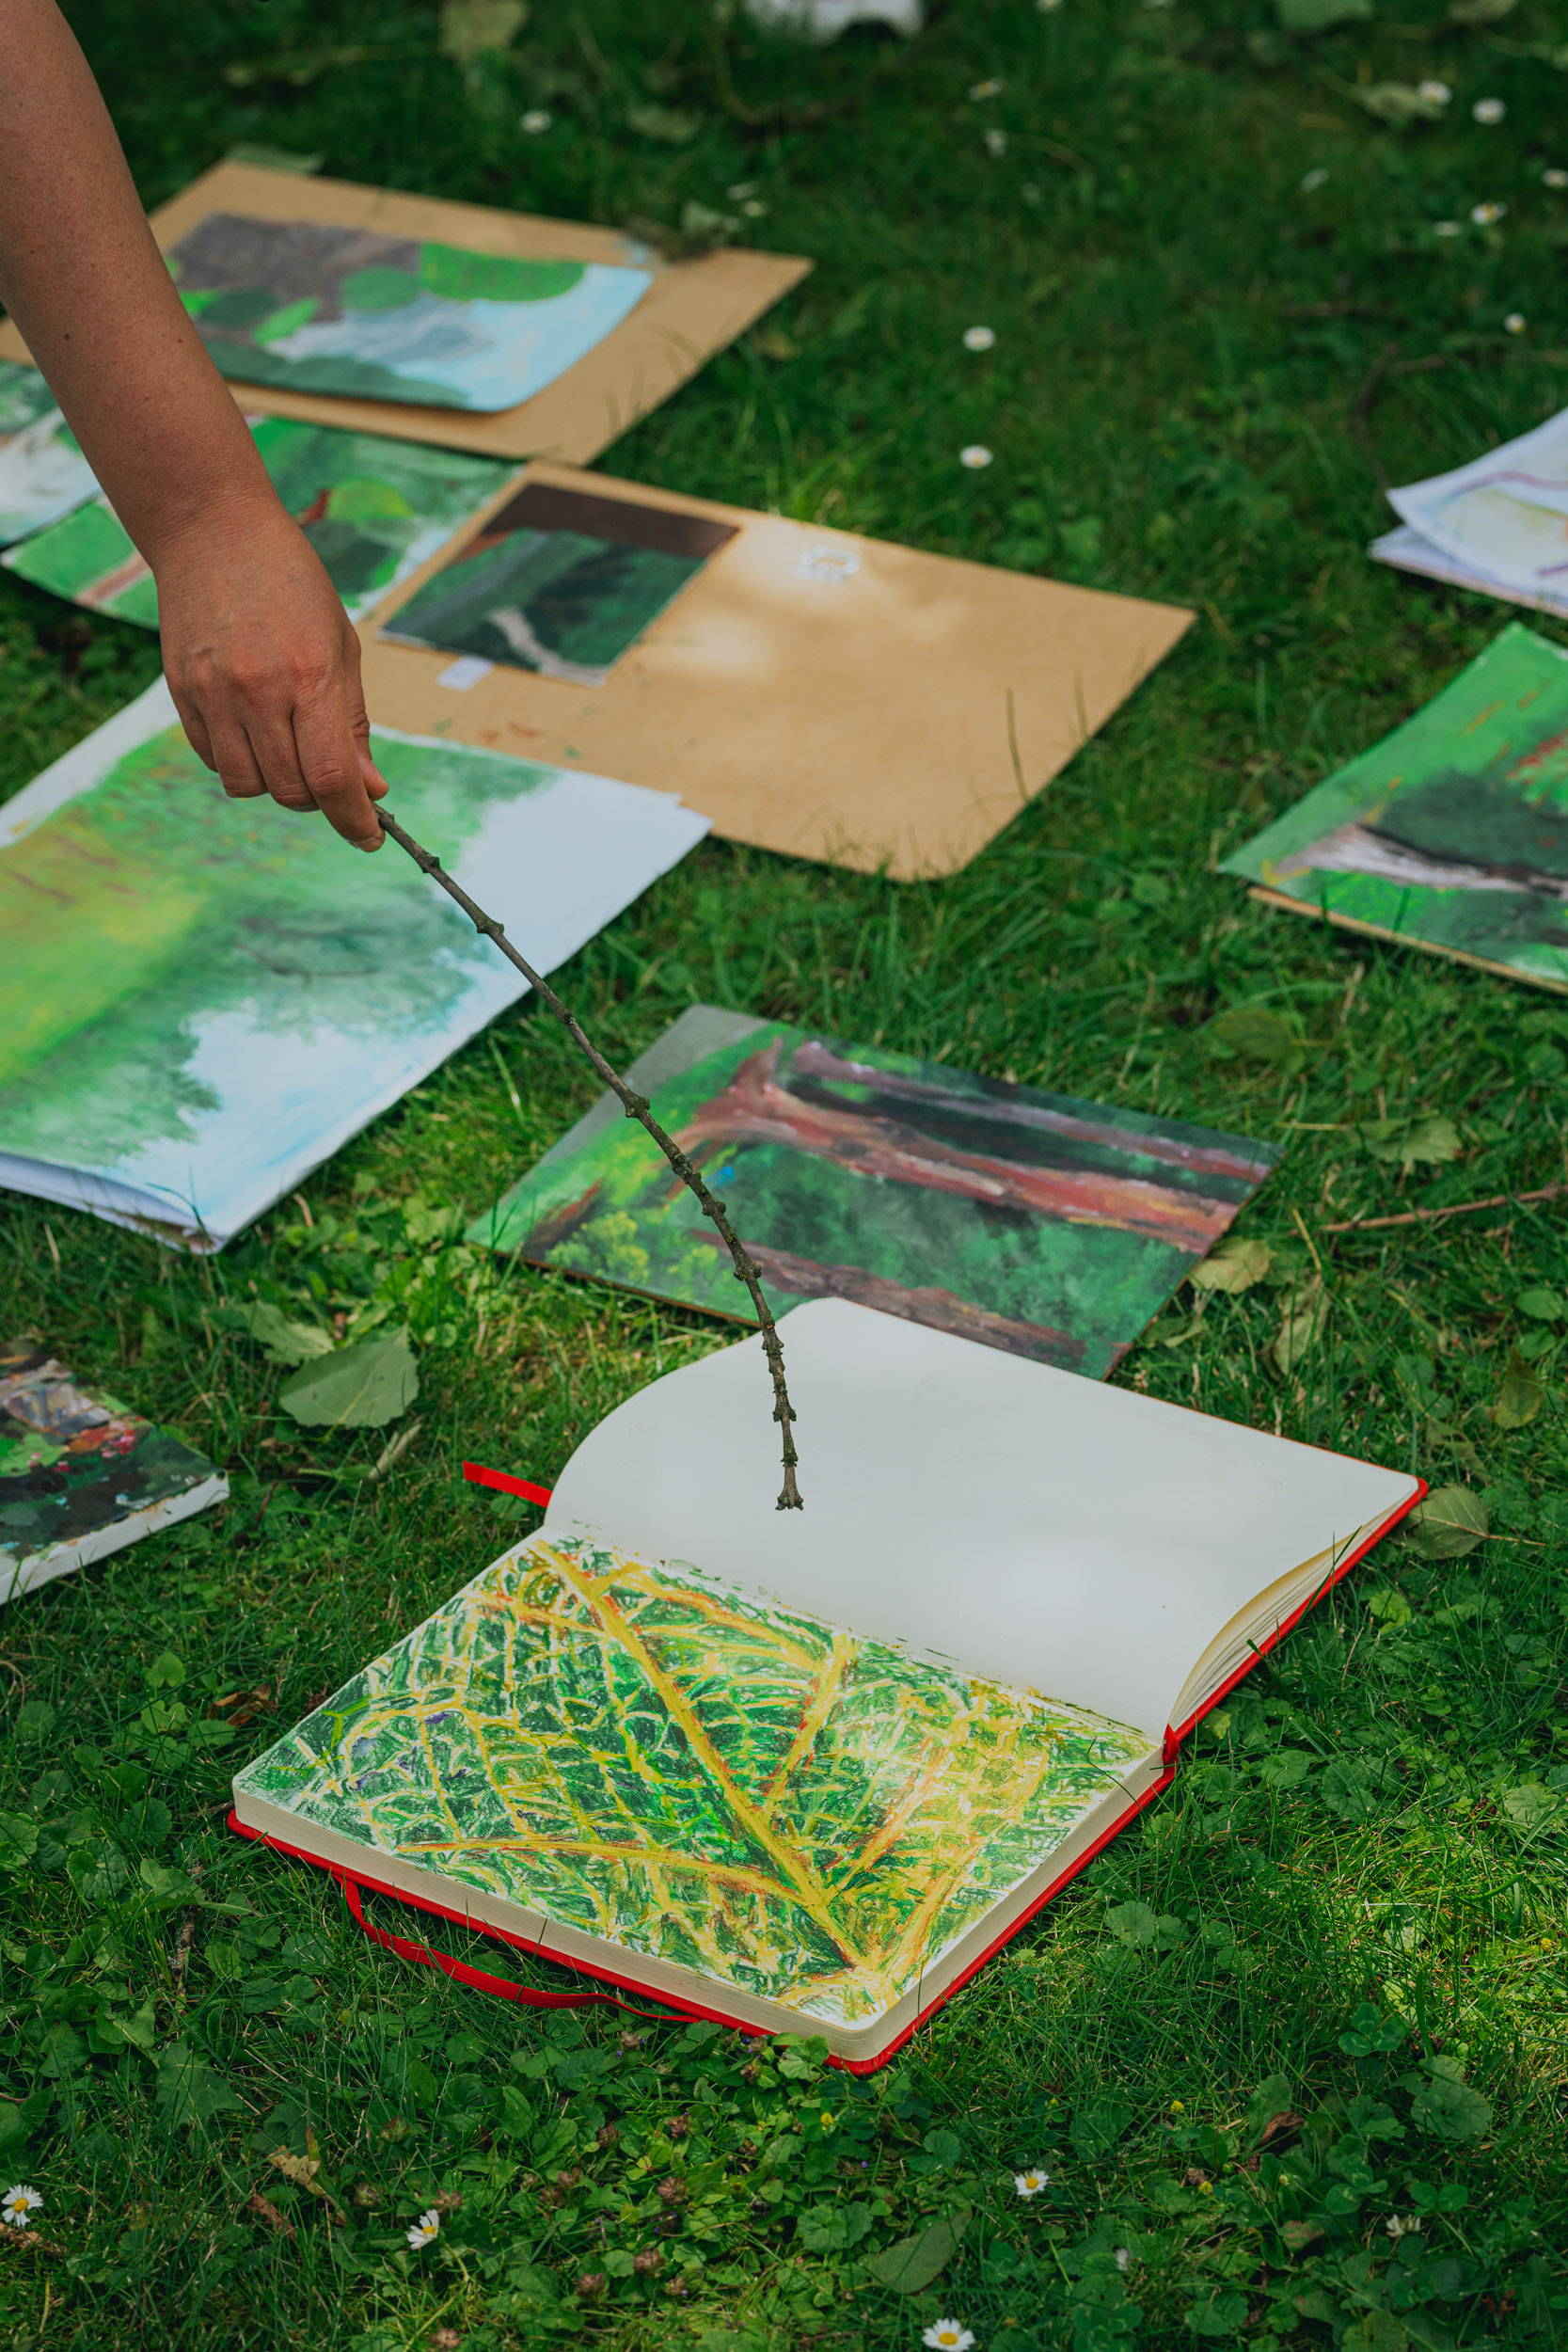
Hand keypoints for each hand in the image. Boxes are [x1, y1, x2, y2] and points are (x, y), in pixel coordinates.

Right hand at [154, 498, 387, 851]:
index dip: (354, 820)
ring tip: (288, 750)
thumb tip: (371, 789)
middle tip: (330, 779)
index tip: (369, 838)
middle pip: (291, 791)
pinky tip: (252, 731)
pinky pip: (212, 760)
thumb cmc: (292, 584)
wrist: (213, 530)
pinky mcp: (181, 691)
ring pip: (248, 786)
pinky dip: (239, 763)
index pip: (332, 778)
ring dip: (276, 785)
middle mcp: (259, 690)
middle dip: (319, 800)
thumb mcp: (341, 646)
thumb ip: (353, 724)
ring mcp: (213, 692)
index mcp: (310, 676)